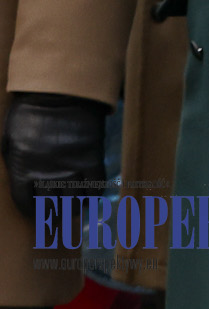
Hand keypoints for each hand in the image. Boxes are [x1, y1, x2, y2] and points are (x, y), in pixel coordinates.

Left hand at [2, 93, 106, 217]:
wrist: (61, 93)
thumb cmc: (29, 113)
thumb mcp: (10, 138)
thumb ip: (14, 159)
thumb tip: (17, 172)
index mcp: (24, 170)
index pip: (25, 203)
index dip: (30, 211)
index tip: (35, 213)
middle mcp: (48, 175)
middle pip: (50, 205)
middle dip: (52, 214)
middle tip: (56, 218)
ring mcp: (72, 167)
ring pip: (74, 199)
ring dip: (73, 208)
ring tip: (74, 210)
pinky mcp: (92, 158)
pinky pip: (96, 185)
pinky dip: (93, 194)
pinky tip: (90, 197)